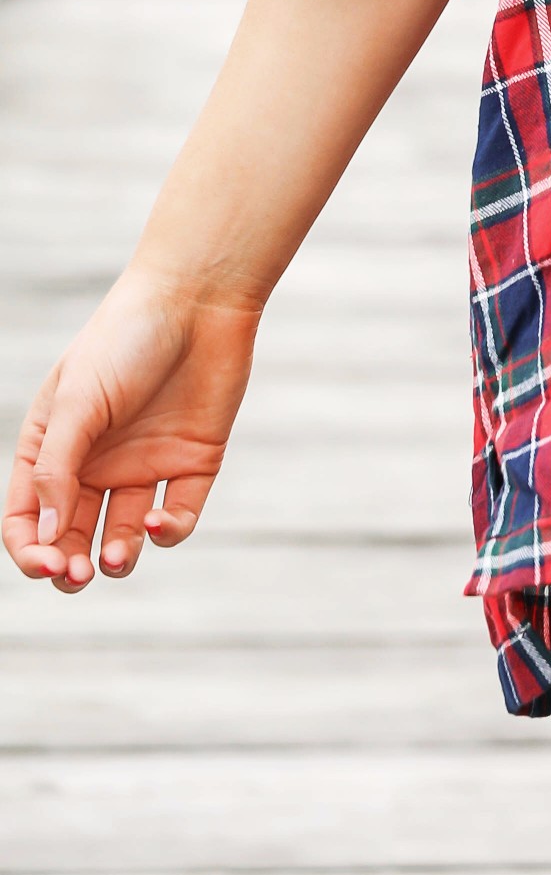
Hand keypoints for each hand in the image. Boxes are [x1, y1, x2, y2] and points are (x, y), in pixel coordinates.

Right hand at [4, 273, 258, 592]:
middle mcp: (96, 462)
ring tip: (115, 558)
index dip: (29, 549)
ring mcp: (144, 465)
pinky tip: (156, 523)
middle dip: (70, 565)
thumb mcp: (78, 402)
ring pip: (123, 536)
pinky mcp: (192, 464)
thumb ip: (57, 469)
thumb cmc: (126, 338)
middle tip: (78, 574)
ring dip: (116, 558)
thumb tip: (42, 537)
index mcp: (54, 445)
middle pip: (72, 535)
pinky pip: (176, 517)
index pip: (27, 516)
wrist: (200, 299)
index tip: (46, 564)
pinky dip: (165, 533)